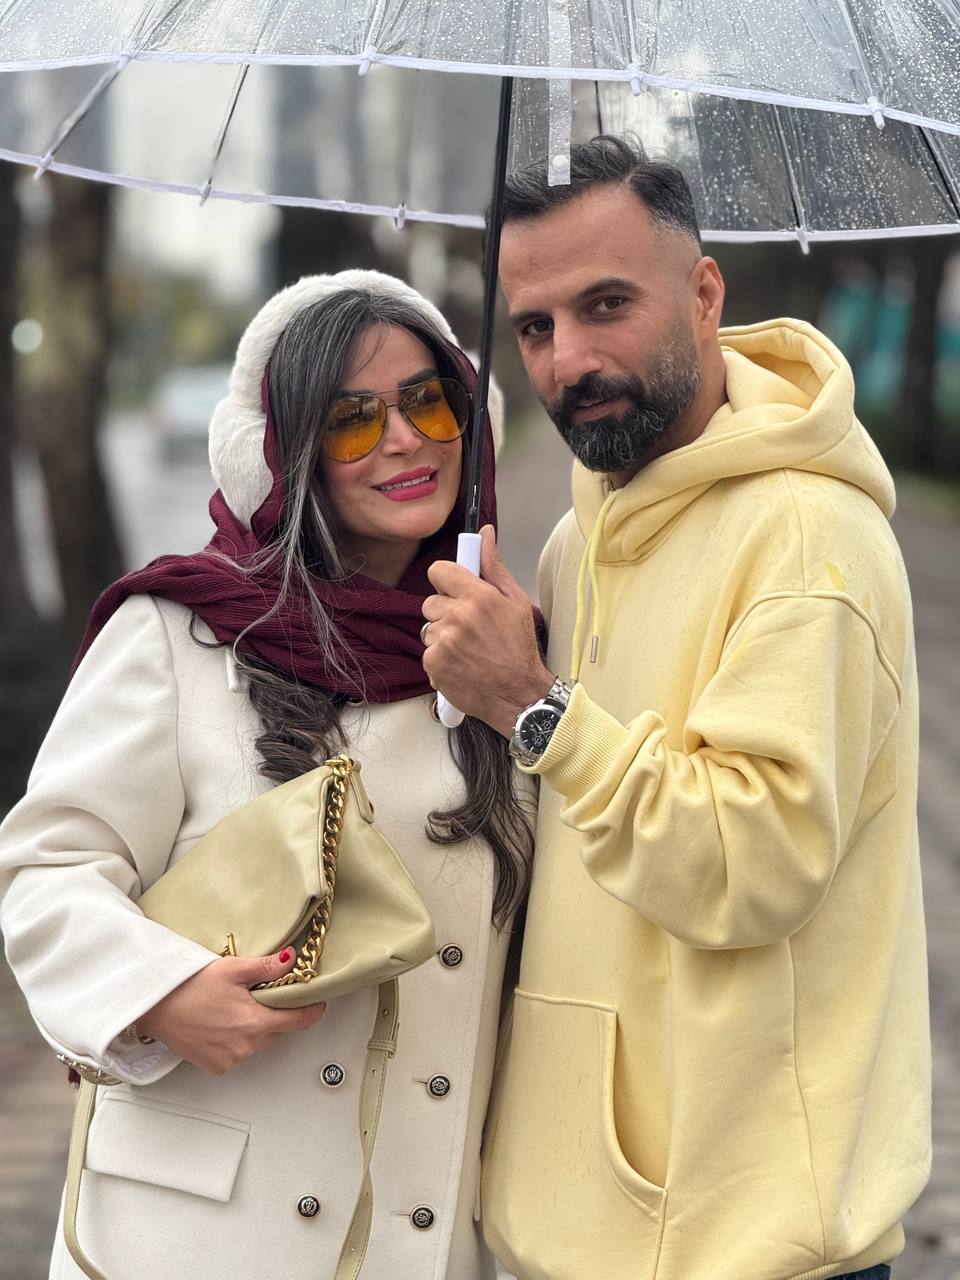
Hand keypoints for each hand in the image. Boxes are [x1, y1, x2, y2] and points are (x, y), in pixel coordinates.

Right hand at [136, 948, 326, 1075]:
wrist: (153, 1006)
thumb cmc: (189, 985)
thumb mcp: (232, 969)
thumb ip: (267, 967)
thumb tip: (293, 960)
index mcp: (255, 1023)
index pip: (299, 1021)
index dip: (312, 1010)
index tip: (318, 1001)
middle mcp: (246, 1047)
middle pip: (277, 1029)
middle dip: (276, 1012)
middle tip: (261, 993)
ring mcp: (230, 1060)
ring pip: (259, 1041)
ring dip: (255, 1026)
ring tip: (234, 1006)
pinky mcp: (216, 1067)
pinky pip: (239, 1053)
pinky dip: (238, 1039)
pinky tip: (222, 1022)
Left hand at [422, 525, 553, 735]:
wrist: (518, 694)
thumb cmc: (519, 648)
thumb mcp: (515, 601)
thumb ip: (494, 566)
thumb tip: (484, 534)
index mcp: (477, 596)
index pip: (438, 571)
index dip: (446, 580)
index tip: (456, 590)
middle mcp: (457, 616)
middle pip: (430, 602)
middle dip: (445, 612)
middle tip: (468, 628)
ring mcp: (443, 642)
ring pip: (429, 628)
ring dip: (443, 637)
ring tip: (467, 649)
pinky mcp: (433, 664)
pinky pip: (428, 651)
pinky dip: (440, 659)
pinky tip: (461, 664)